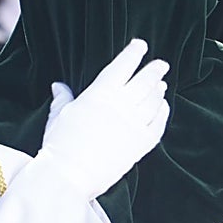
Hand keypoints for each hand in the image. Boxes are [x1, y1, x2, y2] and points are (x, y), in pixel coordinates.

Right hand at [39, 38, 170, 200]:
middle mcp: (120, 105)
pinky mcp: (140, 144)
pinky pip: (159, 124)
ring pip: (154, 100)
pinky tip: (163, 107)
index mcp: (99, 94)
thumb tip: (58, 86)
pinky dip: (163, 113)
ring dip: (159, 90)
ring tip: (162, 85)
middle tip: (161, 64)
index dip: (133, 53)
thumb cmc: (60, 145)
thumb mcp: (58, 116)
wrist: (69, 176)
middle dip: (155, 70)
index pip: (122, 66)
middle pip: (145, 80)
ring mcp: (133, 124)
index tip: (140, 46)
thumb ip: (63, 98)